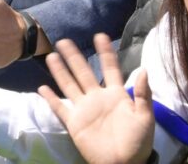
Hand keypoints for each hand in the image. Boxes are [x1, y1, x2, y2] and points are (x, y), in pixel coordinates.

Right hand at [39, 34, 154, 163]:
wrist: (123, 163)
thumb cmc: (138, 141)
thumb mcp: (145, 117)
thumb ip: (142, 94)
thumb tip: (144, 69)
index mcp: (116, 94)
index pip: (110, 68)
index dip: (105, 52)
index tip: (100, 36)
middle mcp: (97, 97)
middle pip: (83, 72)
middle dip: (74, 56)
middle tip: (64, 41)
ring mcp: (84, 109)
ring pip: (69, 85)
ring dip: (60, 71)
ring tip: (52, 56)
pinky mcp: (74, 123)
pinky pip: (60, 109)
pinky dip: (50, 99)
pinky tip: (42, 88)